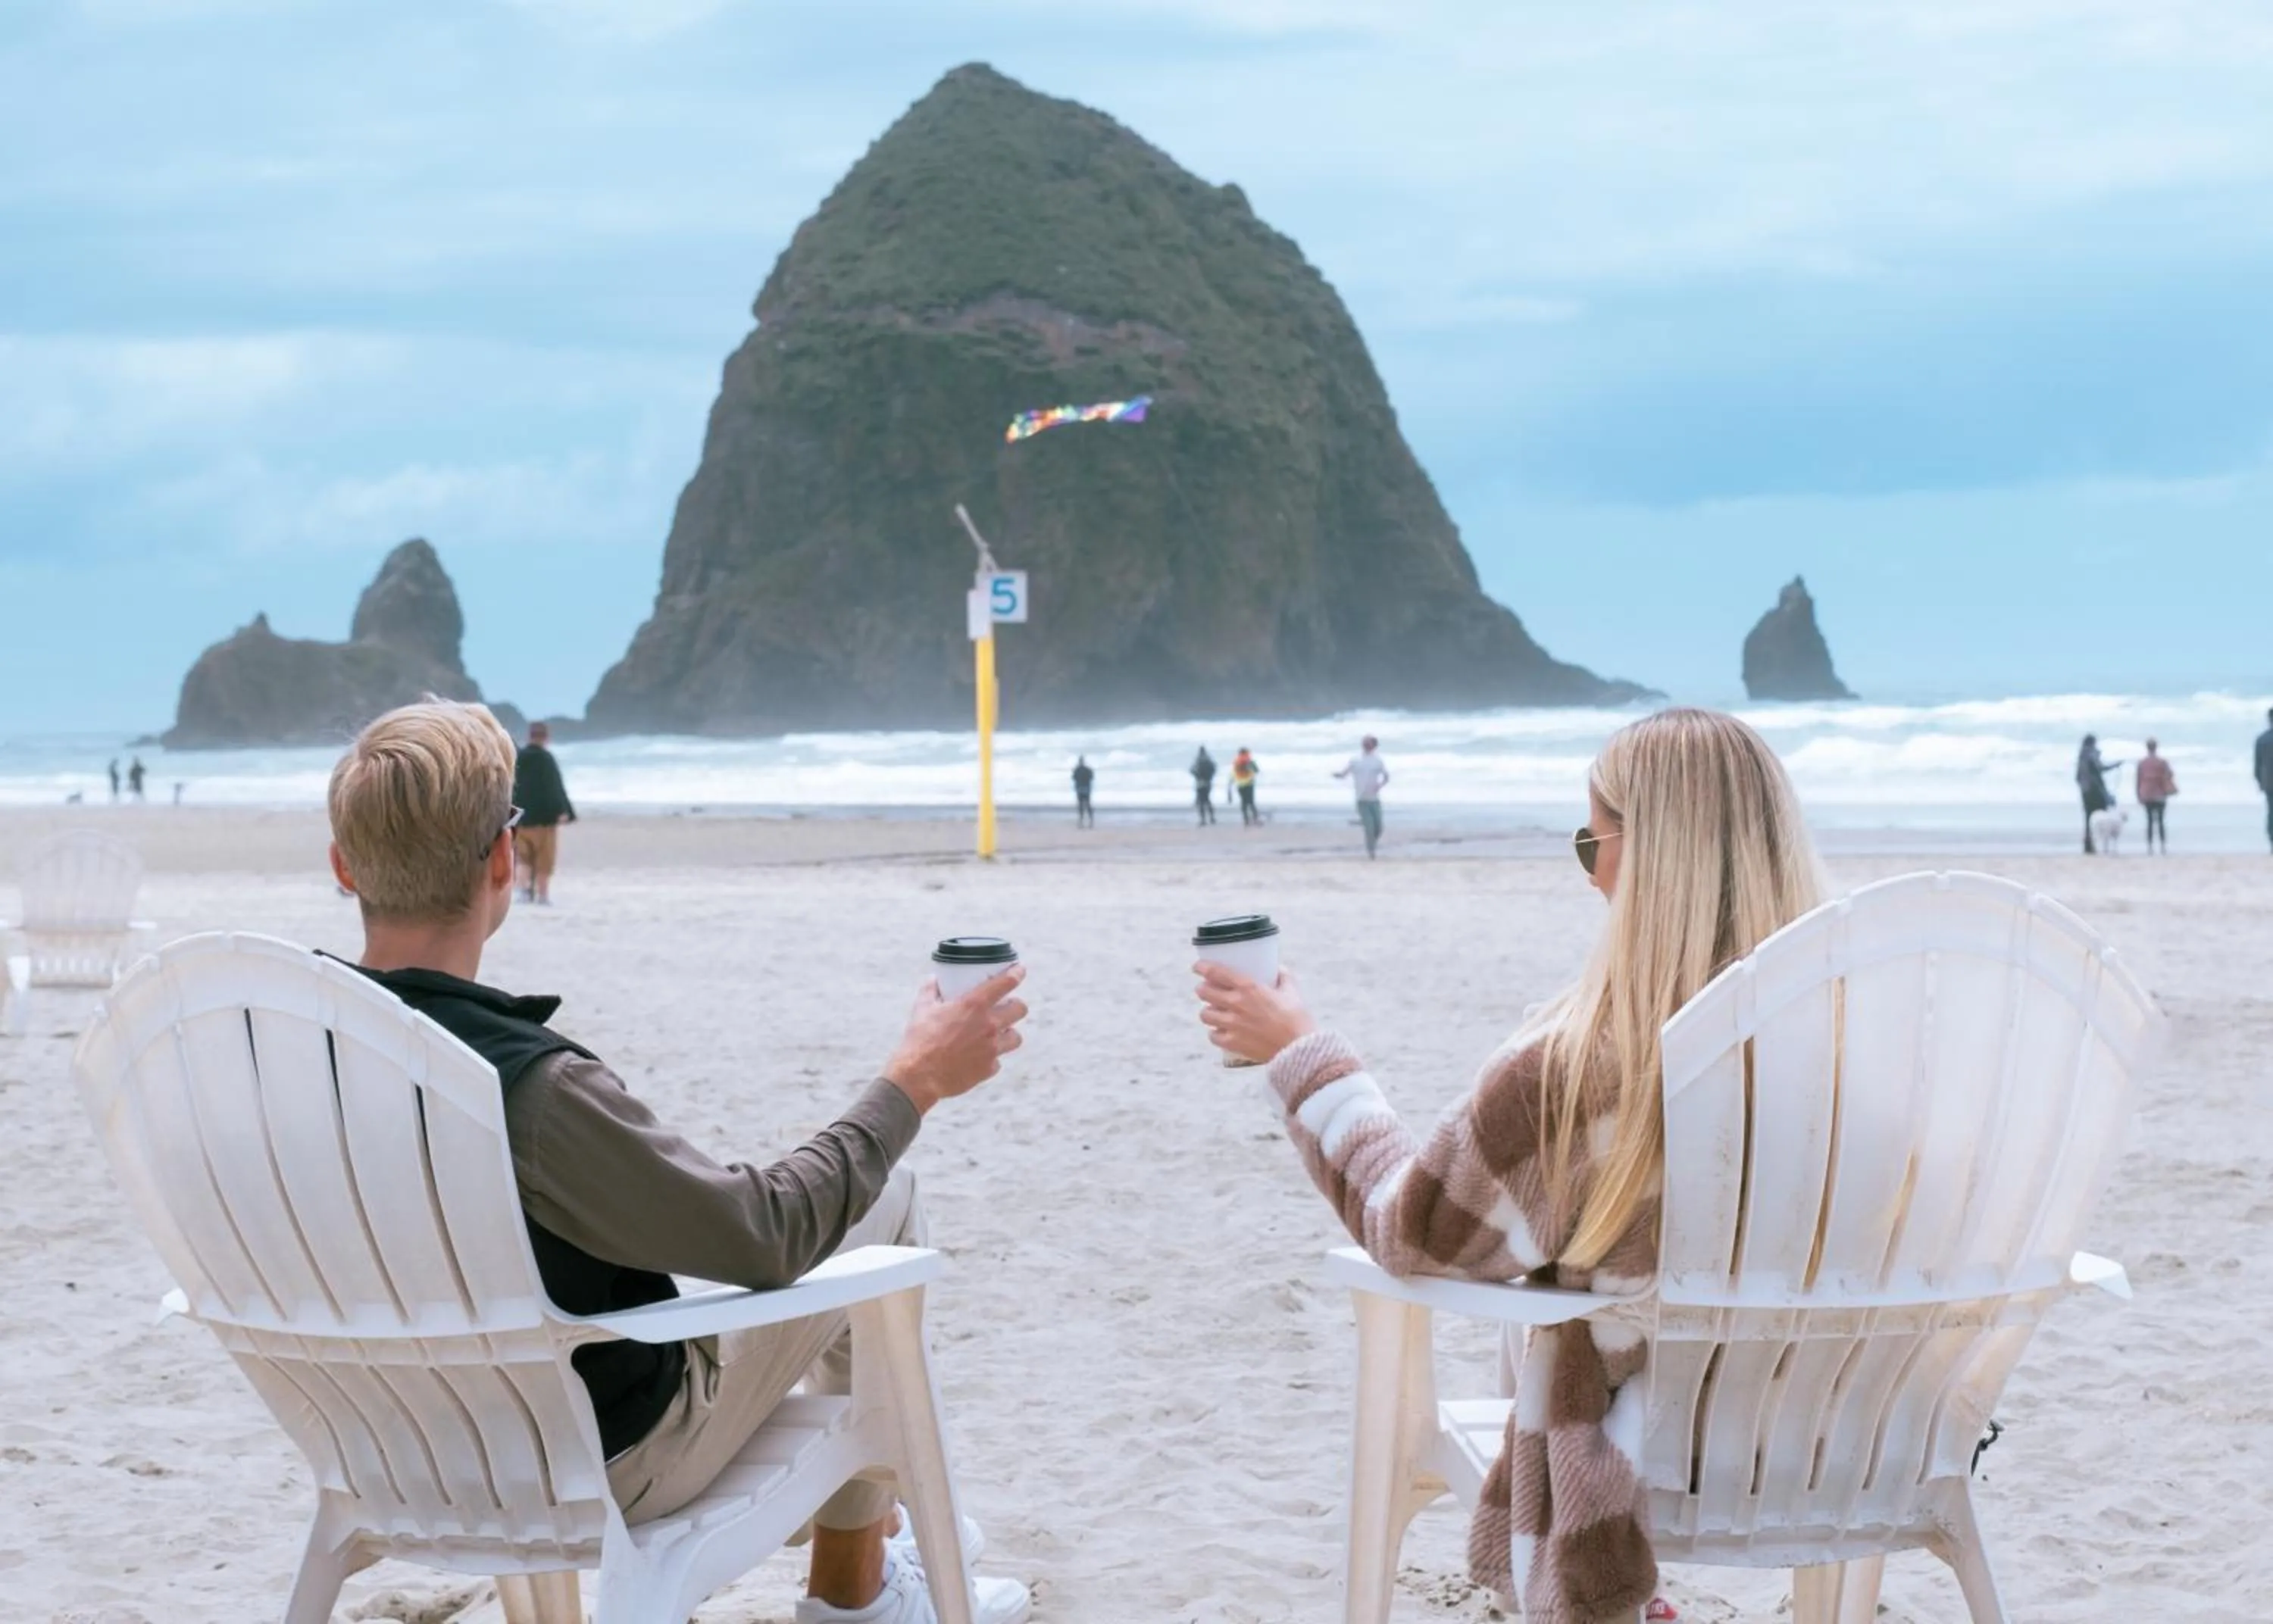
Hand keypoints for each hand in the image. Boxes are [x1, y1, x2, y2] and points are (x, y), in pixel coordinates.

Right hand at [884, 965, 1026, 1113]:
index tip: (1019, 970)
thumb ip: (930, 990)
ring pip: (1016, 1037)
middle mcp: (989, 1025)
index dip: (1016, 973)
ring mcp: (992, 1048)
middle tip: (1007, 1006)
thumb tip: (933, 979)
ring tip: (998, 1034)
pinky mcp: (988, 1068)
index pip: (1006, 983)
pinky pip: (997, 1060)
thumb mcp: (922, 1008)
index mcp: (974, 1005)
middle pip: (1020, 1009)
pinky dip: (991, 1058)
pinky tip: (979, 1057)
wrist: (919, 1076)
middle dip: (1016, 1005)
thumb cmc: (919, 1039)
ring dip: (1009, 1033)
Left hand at [1194, 962, 1314, 1064]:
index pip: (1216, 972)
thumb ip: (1284, 976)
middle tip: (1206, 989)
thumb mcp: (1292, 992)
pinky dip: (1215, 1032)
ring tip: (1214, 1011)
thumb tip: (1278, 968)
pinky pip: (1212, 1035)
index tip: (1197, 966)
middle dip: (1203, 989)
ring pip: (1205, 1014)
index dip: (1202, 967)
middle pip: (1204, 992)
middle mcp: (1237, 1004)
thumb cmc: (1298, 1019)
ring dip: (1208, 1011)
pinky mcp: (1232, 1043)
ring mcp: (1232, 1024)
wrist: (1299, 1050)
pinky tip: (1221, 1031)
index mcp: (1250, 987)